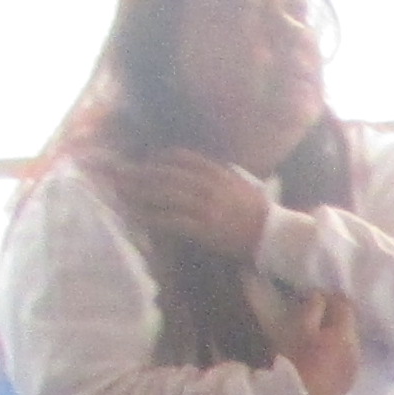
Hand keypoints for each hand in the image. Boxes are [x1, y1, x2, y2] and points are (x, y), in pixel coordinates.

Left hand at [114, 147, 278, 260]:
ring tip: (120, 192)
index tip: (145, 161)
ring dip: (139, 193)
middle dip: (140, 173)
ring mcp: (206, 207)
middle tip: (118, 174)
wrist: (275, 237)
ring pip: (165, 195)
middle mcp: (209, 186)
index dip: (159, 158)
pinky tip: (136, 215)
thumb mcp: (241, 182)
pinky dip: (150, 216)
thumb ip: (219, 172)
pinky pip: (170, 220)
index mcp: (219, 172)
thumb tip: (197, 168)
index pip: (182, 157)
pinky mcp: (203, 229)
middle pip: (167, 174)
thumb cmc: (259, 211)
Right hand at [277, 286, 360, 394]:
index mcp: (346, 335)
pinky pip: (349, 360)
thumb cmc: (294, 360)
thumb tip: (321, 296)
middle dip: (337, 318)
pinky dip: (340, 354)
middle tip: (318, 316)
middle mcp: (357, 350)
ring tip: (320, 338)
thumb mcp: (299, 329)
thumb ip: (313, 308)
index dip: (332, 298)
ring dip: (339, 337)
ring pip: (351, 343)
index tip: (318, 297)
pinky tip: (326, 357)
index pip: (346, 306)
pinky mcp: (350, 382)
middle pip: (351, 326)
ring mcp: (355, 368)